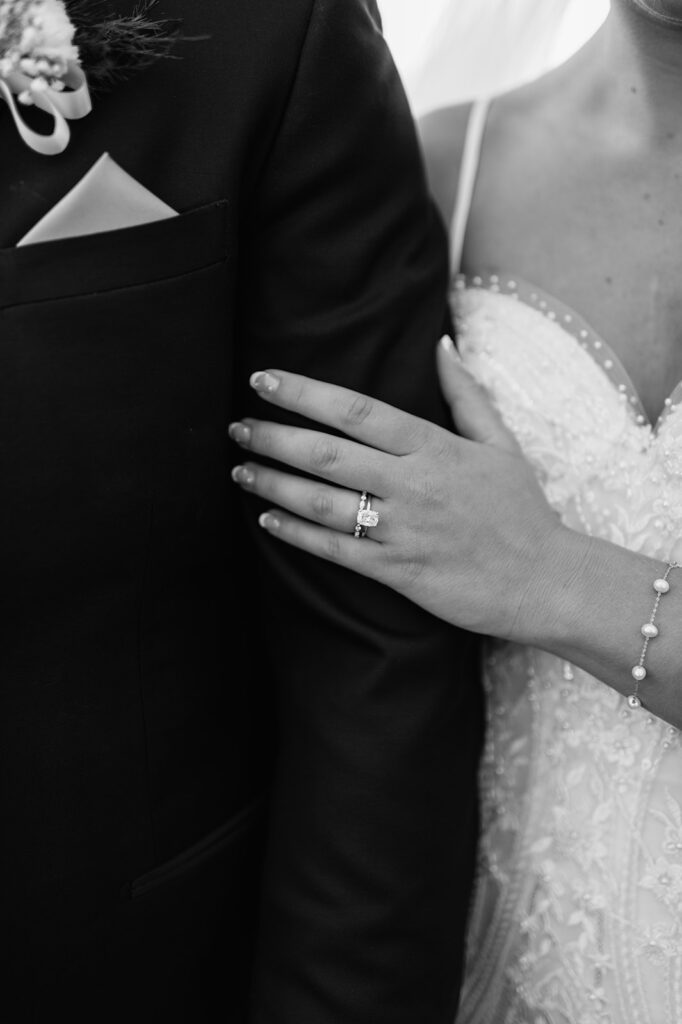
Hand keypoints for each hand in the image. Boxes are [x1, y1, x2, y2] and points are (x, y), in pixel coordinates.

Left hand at [229, 338, 565, 641]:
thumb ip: (466, 393)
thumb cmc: (522, 511)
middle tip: (237, 426)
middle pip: (328, 453)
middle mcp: (413, 485)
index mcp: (435, 448)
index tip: (264, 379)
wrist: (547, 582)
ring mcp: (403, 530)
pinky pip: (336, 551)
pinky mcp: (398, 572)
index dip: (304, 392)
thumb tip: (442, 342)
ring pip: (323, 502)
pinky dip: (297, 534)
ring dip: (275, 483)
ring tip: (241, 468)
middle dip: (274, 436)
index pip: (357, 410)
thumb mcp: (502, 443)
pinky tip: (267, 519)